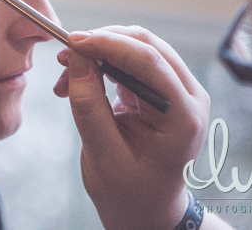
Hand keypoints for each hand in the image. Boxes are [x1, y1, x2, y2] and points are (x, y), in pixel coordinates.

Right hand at [54, 26, 210, 229]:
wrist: (146, 208)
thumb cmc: (129, 191)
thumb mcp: (103, 155)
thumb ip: (89, 106)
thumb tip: (77, 58)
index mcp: (183, 117)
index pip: (150, 61)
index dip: (109, 44)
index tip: (72, 42)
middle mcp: (188, 96)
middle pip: (146, 45)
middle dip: (101, 43)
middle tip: (63, 57)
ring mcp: (178, 90)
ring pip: (137, 47)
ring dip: (98, 53)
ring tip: (65, 78)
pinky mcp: (162, 87)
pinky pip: (130, 60)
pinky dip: (101, 63)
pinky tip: (78, 80)